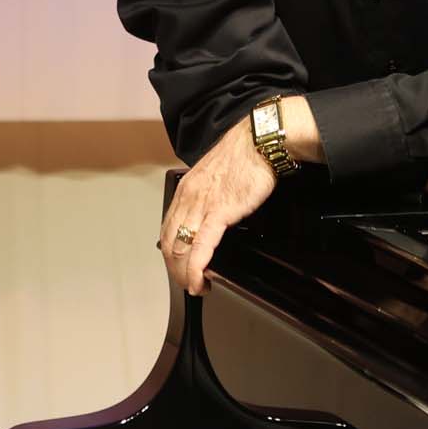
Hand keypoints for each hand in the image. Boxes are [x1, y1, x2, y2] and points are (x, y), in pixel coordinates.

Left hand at [158, 117, 278, 294]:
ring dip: (184, 273)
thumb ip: (209, 195)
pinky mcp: (219, 212)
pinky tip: (198, 280)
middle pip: (169, 242)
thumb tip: (214, 213)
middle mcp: (188, 198)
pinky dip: (196, 268)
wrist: (260, 141)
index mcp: (187, 189)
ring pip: (180, 248)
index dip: (171, 252)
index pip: (167, 227)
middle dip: (175, 268)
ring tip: (195, 287)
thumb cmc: (245, 156)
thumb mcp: (217, 176)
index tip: (180, 266)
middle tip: (187, 283)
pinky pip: (201, 246)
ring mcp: (201, 205)